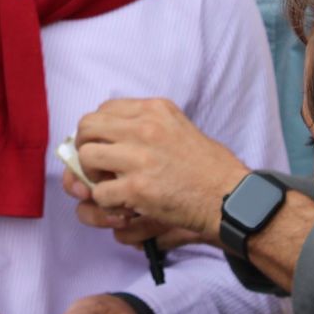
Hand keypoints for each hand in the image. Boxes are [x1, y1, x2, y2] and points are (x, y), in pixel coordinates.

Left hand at [72, 98, 250, 243]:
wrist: (229, 197)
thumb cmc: (208, 167)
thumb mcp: (179, 127)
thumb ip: (147, 125)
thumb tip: (111, 134)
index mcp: (155, 109)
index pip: (105, 108)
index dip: (97, 129)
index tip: (103, 145)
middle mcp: (145, 127)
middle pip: (87, 127)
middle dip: (85, 147)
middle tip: (96, 166)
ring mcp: (139, 157)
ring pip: (87, 157)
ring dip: (91, 175)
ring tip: (109, 185)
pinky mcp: (137, 188)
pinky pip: (99, 192)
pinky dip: (106, 202)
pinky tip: (123, 204)